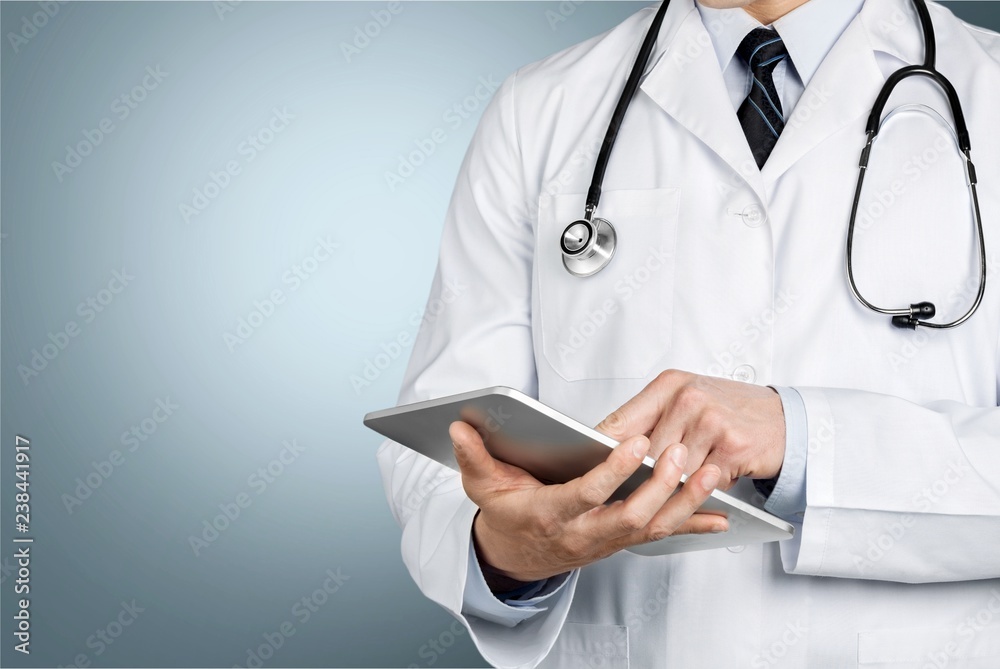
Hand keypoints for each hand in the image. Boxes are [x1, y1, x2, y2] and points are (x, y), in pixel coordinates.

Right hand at [450, 420, 726, 583]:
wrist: (516, 557)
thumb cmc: (504, 515)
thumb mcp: (481, 486)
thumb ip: (472, 457)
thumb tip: (457, 426)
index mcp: (549, 514)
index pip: (585, 495)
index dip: (612, 472)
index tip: (635, 442)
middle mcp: (582, 534)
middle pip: (628, 517)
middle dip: (658, 487)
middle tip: (681, 452)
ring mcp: (605, 542)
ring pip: (652, 527)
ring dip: (685, 502)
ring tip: (711, 471)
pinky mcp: (622, 542)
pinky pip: (662, 535)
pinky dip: (692, 524)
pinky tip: (722, 515)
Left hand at [596, 369, 785, 489]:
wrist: (785, 420)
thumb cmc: (730, 412)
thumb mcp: (687, 401)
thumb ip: (651, 420)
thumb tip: (604, 448)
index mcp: (669, 385)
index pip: (621, 421)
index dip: (599, 451)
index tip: (580, 470)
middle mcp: (688, 398)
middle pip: (644, 455)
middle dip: (641, 477)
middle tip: (631, 492)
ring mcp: (711, 421)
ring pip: (672, 474)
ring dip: (675, 486)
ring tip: (681, 482)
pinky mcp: (732, 446)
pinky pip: (701, 483)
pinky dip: (702, 490)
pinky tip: (709, 481)